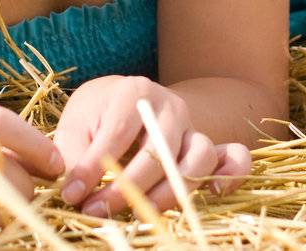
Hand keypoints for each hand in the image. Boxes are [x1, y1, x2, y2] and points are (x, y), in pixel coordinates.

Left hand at [52, 75, 252, 217]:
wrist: (120, 100)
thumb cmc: (94, 116)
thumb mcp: (75, 127)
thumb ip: (71, 157)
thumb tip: (73, 191)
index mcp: (134, 92)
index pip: (117, 136)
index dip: (93, 170)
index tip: (73, 196)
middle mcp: (169, 106)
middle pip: (158, 152)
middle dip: (126, 190)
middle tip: (96, 211)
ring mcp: (192, 126)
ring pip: (197, 159)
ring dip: (170, 192)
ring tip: (140, 212)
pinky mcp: (205, 146)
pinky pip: (233, 157)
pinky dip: (230, 175)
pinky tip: (213, 193)